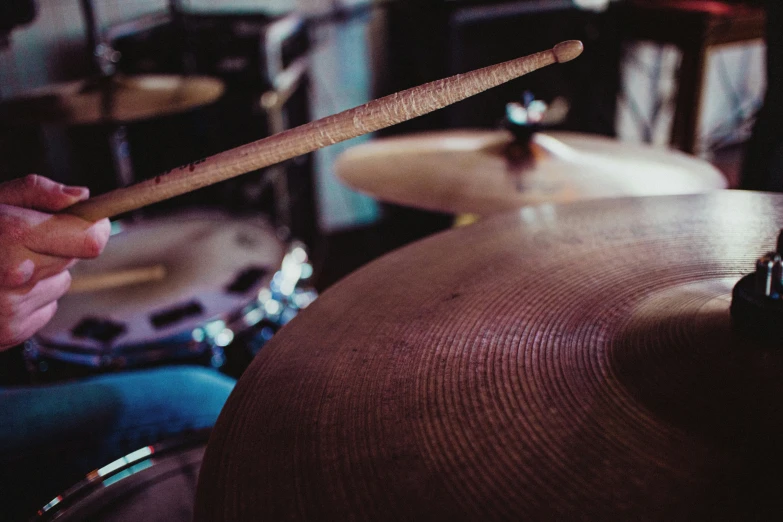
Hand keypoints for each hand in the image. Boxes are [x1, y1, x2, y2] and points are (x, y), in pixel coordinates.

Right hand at [0, 174, 110, 349]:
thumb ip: (36, 192)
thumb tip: (81, 195)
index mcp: (13, 235)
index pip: (89, 241)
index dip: (95, 228)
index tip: (92, 220)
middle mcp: (17, 275)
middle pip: (75, 259)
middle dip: (59, 245)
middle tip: (24, 239)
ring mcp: (14, 308)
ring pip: (61, 282)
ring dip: (44, 273)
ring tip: (4, 266)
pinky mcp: (13, 332)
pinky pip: (46, 307)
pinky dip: (31, 298)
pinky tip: (0, 289)